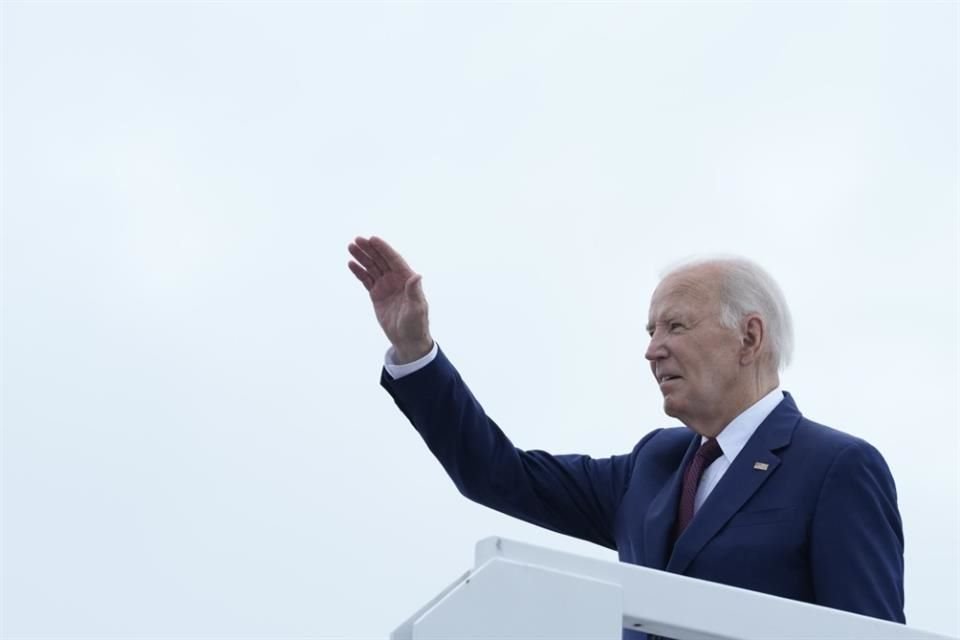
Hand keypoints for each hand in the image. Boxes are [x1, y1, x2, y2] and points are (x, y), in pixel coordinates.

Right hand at [348, 236, 432, 362]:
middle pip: (381, 260)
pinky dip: (359, 271)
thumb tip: (417, 276)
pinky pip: (366, 280)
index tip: (372, 239)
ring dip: (362, 257)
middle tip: (357, 240)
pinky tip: (351, 263)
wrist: (407, 339)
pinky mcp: (376, 294)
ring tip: (351, 247)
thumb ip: (414, 291)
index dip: (384, 249)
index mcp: (407, 279)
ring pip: (372, 268)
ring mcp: (385, 286)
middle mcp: (396, 279)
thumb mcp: (417, 308)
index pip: (394, 259)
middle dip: (369, 249)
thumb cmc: (416, 324)